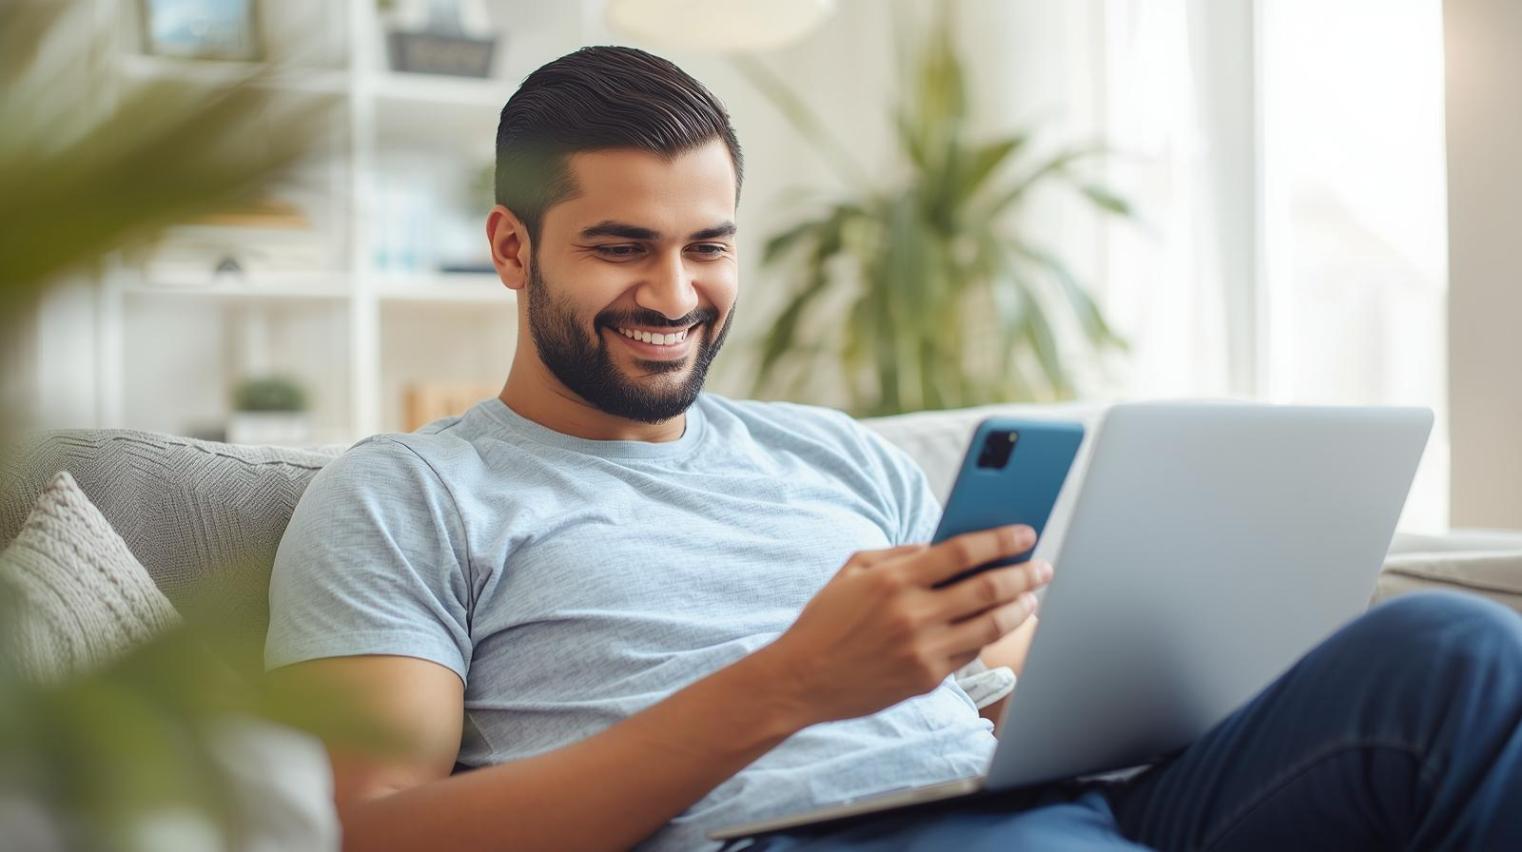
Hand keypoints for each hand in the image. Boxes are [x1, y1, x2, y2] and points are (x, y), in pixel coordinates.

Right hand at [759, 525, 1051, 725]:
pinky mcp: (926, 679)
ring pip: (989, 626)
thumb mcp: (854, 569)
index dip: (1000, 540)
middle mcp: (913, 614)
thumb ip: (900, 554)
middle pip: (986, 589)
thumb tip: (945, 547)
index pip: (961, 552)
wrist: (800, 679)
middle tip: (1042, 566)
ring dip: (1018, 609)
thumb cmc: (826, 619)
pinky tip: (998, 624)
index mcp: (894, 579)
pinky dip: (988, 635)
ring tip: (1031, 597)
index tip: (1025, 532)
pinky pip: (970, 653)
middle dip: (1023, 575)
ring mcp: (923, 650)